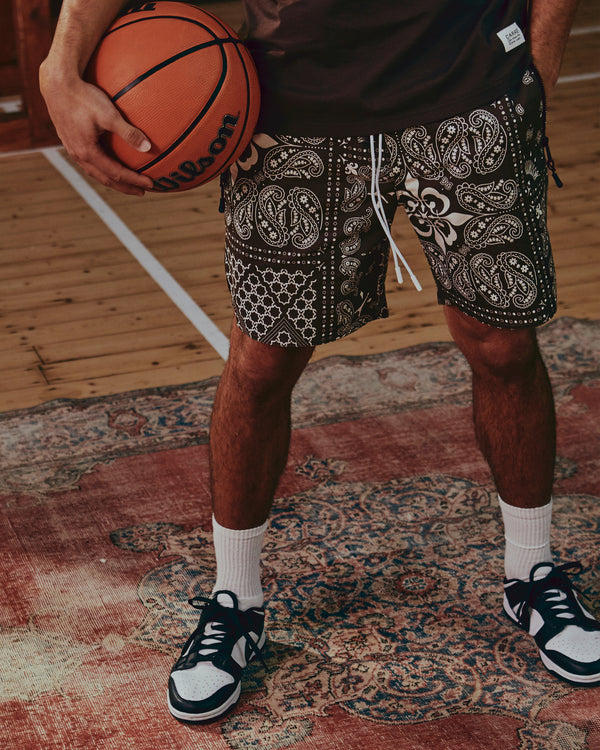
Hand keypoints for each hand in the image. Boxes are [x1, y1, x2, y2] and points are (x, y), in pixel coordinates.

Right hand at [40, 65, 154, 195]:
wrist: (57, 84)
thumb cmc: (83, 97)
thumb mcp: (109, 115)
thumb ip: (129, 133)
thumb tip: (149, 147)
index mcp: (88, 152)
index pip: (116, 174)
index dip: (134, 181)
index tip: (150, 184)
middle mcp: (78, 155)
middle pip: (106, 179)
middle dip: (125, 187)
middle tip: (142, 192)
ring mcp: (72, 150)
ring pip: (96, 172)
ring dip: (113, 179)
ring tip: (127, 182)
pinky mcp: (70, 142)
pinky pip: (89, 163)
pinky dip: (103, 169)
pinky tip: (109, 164)